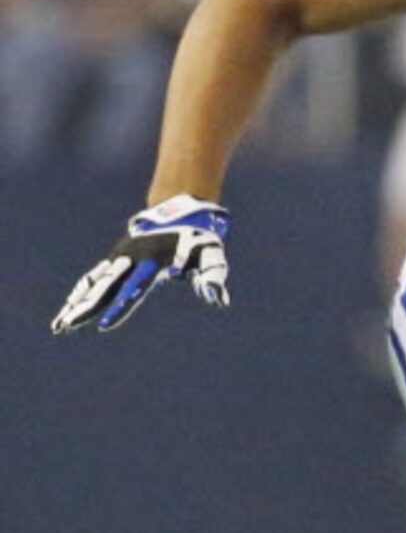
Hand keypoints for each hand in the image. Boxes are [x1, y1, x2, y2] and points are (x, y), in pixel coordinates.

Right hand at [52, 195, 232, 335]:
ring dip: (77, 303)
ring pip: (94, 284)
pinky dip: (82, 290)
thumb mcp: (210, 253)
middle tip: (66, 326)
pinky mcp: (117, 257)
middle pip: (104, 288)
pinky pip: (95, 276)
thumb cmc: (199, 235)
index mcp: (151, 261)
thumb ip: (212, 275)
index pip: (132, 289)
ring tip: (60, 325)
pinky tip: (70, 305)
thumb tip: (218, 300)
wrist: (180, 206)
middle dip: (85, 308)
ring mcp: (120, 257)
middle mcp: (130, 259)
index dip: (120, 307)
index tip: (105, 325)